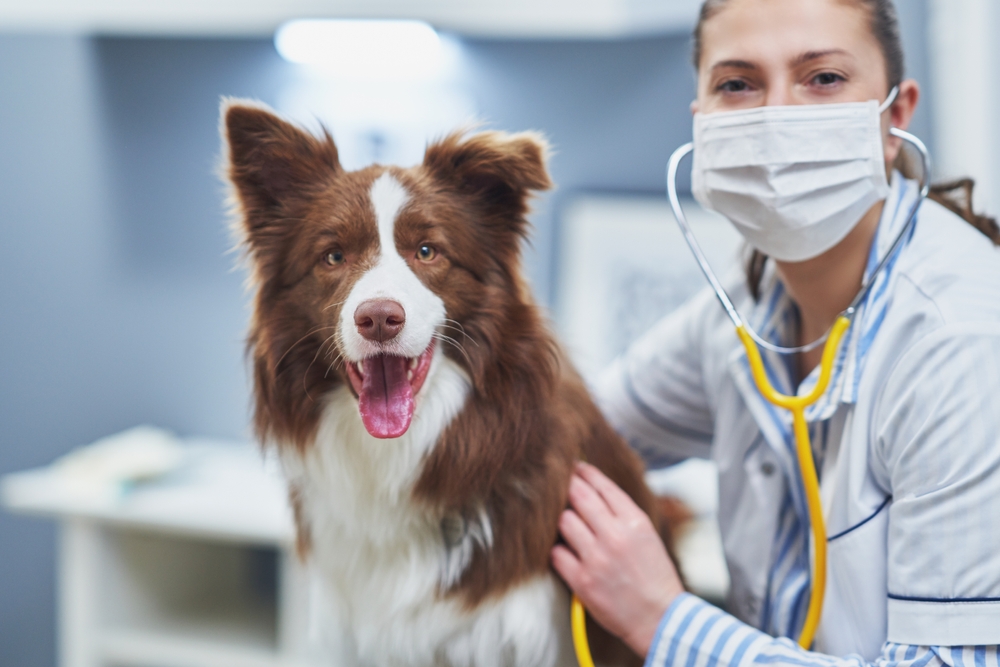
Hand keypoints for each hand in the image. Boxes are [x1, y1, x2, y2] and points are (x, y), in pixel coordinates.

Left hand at [551, 462, 683, 655]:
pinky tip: (565, 551)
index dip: (584, 472)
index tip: (575, 467)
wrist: (660, 619)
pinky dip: (559, 550)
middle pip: (579, 496)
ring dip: (563, 520)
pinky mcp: (582, 581)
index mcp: (635, 522)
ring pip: (564, 521)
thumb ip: (623, 512)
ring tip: (567, 524)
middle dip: (568, 486)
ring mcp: (597, 558)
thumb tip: (595, 488)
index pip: (602, 485)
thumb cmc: (654, 576)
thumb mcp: (647, 535)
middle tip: (561, 484)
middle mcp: (615, 536)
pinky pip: (557, 553)